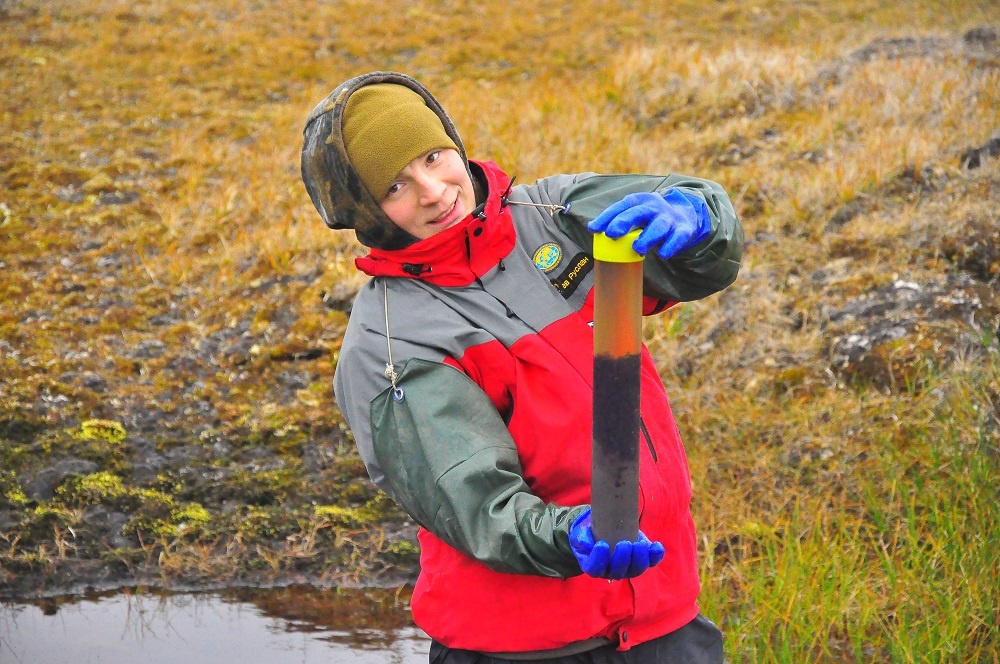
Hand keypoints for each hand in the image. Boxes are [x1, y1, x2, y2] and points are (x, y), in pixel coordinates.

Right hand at [568, 508, 664, 579]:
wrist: (600, 529)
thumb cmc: (587, 533)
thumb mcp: (579, 533)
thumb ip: (581, 539)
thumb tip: (588, 546)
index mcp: (594, 566)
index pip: (595, 569)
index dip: (599, 560)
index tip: (602, 545)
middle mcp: (611, 571)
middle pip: (619, 572)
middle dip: (623, 559)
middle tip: (625, 543)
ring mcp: (628, 567)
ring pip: (636, 570)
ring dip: (640, 558)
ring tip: (640, 544)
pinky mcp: (641, 558)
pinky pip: (651, 562)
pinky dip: (656, 556)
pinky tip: (657, 546)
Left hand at [587, 189, 710, 259]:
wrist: (686, 215)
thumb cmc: (651, 218)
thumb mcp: (636, 214)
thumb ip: (618, 221)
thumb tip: (592, 229)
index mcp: (641, 201)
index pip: (622, 206)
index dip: (607, 216)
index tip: (594, 228)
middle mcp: (655, 207)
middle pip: (639, 212)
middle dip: (624, 221)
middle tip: (611, 234)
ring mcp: (670, 218)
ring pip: (659, 226)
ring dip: (647, 237)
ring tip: (637, 249)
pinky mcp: (683, 230)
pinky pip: (677, 237)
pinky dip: (670, 245)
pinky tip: (663, 254)